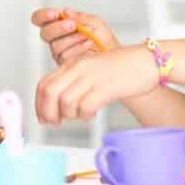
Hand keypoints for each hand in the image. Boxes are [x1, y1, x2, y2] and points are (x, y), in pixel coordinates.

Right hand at [31, 7, 118, 64]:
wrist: (113, 55)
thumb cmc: (103, 38)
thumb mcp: (94, 22)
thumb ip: (79, 17)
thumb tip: (65, 12)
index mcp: (58, 24)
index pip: (40, 18)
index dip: (43, 15)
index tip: (54, 14)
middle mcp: (55, 38)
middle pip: (45, 32)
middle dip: (58, 27)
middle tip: (72, 25)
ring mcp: (59, 52)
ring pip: (55, 45)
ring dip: (71, 38)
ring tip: (86, 35)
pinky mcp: (64, 65)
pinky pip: (65, 56)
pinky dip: (78, 48)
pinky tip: (88, 44)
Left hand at [34, 44, 158, 126]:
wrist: (145, 61)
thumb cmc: (120, 68)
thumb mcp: (90, 69)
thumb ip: (74, 81)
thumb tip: (57, 103)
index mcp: (73, 63)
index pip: (44, 84)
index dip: (39, 104)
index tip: (42, 117)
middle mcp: (79, 68)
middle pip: (49, 92)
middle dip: (48, 113)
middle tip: (55, 123)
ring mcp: (92, 77)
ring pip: (65, 101)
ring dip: (69, 115)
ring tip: (80, 115)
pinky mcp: (106, 87)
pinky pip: (86, 106)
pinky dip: (85, 115)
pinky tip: (92, 114)